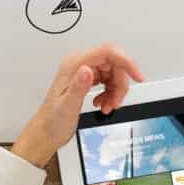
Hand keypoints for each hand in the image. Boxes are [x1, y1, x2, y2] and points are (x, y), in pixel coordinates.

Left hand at [10, 44, 145, 167]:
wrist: (46, 132)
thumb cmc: (52, 121)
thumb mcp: (67, 106)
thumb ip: (78, 87)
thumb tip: (87, 70)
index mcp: (74, 65)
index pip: (107, 52)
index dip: (126, 62)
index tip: (137, 76)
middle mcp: (79, 65)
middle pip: (113, 64)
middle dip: (120, 84)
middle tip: (116, 101)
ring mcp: (83, 72)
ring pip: (112, 73)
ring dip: (116, 91)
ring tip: (108, 106)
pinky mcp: (86, 80)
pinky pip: (107, 81)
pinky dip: (111, 93)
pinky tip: (103, 104)